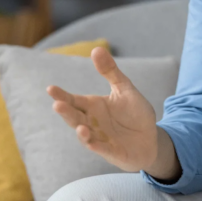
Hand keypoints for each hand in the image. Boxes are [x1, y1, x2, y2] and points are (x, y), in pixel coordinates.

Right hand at [48, 48, 178, 177]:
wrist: (151, 138)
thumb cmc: (134, 113)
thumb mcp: (124, 89)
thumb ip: (110, 72)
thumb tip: (96, 48)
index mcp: (93, 106)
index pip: (74, 100)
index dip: (62, 95)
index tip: (50, 88)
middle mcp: (92, 123)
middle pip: (75, 117)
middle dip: (66, 112)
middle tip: (57, 104)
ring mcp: (100, 138)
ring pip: (85, 136)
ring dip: (81, 133)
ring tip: (79, 127)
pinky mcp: (112, 152)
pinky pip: (102, 149)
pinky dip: (96, 145)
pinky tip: (91, 141)